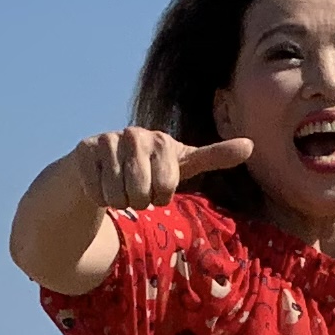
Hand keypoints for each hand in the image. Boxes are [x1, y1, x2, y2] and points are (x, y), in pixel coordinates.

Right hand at [66, 130, 252, 213]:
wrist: (99, 166)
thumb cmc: (147, 167)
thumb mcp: (181, 164)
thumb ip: (214, 156)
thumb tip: (251, 145)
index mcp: (162, 140)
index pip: (165, 191)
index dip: (159, 197)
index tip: (156, 185)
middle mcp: (134, 134)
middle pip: (141, 194)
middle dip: (138, 200)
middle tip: (134, 188)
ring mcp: (106, 140)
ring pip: (116, 196)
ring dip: (117, 200)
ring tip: (117, 185)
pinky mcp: (83, 150)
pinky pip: (95, 193)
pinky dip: (97, 197)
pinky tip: (99, 182)